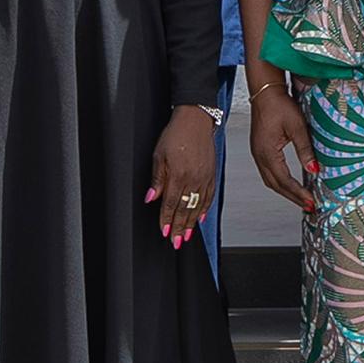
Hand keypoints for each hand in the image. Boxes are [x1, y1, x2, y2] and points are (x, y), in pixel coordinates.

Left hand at [147, 107, 219, 246]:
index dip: (167, 220)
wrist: (196, 120)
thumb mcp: (159, 155)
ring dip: (191, 223)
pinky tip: (200, 218)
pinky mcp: (211, 174)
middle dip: (179, 228)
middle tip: (176, 242)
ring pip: (197, 206)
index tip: (164, 232)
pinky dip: (204, 210)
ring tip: (186, 236)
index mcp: (179, 175)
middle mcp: (193, 179)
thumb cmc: (176, 134)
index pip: (170, 204)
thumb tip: (151, 198)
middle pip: (185, 210)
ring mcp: (204, 178)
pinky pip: (209, 197)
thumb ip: (157, 179)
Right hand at [245, 78, 320, 212]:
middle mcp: (260, 156)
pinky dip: (280, 182)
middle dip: (293, 197)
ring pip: (271, 181)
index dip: (298, 193)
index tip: (311, 201)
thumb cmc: (279, 105)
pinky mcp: (260, 150)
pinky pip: (269, 172)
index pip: (284, 180)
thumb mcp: (297, 127)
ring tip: (301, 199)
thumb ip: (305, 149)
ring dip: (286, 191)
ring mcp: (258, 154)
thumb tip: (314, 169)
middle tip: (308, 206)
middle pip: (276, 185)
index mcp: (267, 152)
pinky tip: (290, 184)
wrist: (265, 92)